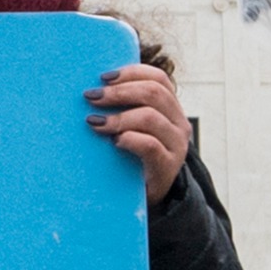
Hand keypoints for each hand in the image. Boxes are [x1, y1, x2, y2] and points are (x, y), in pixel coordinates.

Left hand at [85, 64, 187, 203]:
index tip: (103, 77)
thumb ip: (124, 107)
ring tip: (95, 122)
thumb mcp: (132, 127)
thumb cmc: (132, 156)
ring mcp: (176, 144)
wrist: (147, 197)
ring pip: (150, 117)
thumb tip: (93, 87)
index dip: (131, 73)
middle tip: (92, 97)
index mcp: (171, 108)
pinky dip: (129, 139)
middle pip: (153, 93)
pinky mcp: (168, 165)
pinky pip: (150, 145)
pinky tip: (113, 142)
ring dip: (118, 117)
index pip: (158, 78)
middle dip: (119, 92)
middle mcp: (178, 122)